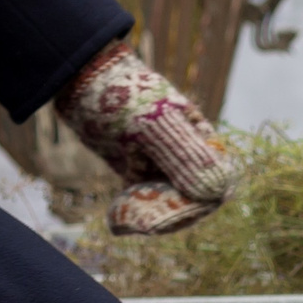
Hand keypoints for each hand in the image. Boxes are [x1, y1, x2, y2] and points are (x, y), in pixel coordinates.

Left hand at [52, 41, 238, 235]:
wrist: (83, 80)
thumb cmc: (125, 95)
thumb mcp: (154, 126)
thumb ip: (184, 156)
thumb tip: (218, 192)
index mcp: (201, 137)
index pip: (217, 180)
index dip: (203, 201)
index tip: (176, 214)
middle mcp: (185, 152)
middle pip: (193, 195)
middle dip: (173, 212)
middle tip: (145, 222)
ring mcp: (160, 161)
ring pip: (168, 199)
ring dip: (153, 214)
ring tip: (127, 217)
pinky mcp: (136, 168)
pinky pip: (145, 197)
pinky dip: (136, 209)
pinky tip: (118, 215)